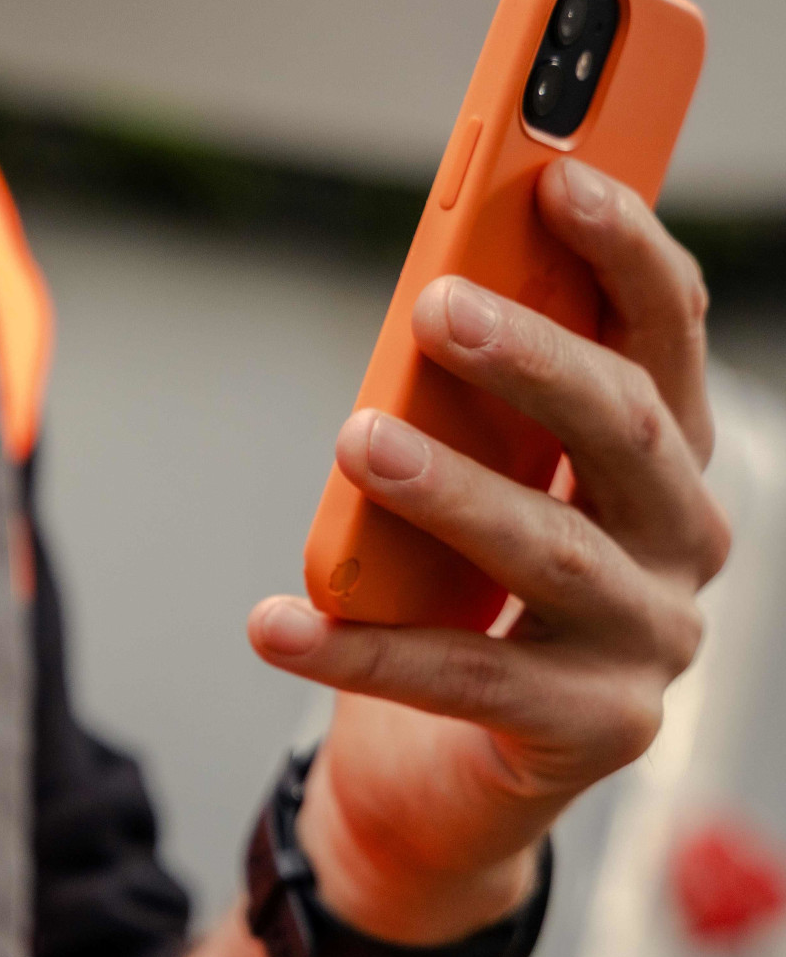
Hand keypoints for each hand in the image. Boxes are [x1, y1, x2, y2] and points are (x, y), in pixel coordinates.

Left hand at [246, 157, 728, 940]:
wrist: (446, 775)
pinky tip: (275, 622)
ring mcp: (646, 643)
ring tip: (359, 439)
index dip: (627, 255)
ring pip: (548, 550)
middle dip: (534, 361)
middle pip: (624, 432)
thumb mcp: (471, 481)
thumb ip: (472, 407)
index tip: (561, 182)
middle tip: (437, 307)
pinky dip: (356, 647)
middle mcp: (680, 545)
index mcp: (664, 461)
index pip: (667, 338)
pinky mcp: (591, 728)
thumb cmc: (458, 596)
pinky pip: (459, 677)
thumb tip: (431, 294)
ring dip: (450, 488)